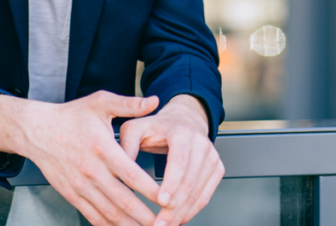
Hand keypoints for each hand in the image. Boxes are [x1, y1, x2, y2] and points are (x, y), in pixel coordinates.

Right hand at [0, 91, 162, 225]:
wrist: (37, 131)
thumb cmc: (72, 116)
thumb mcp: (101, 102)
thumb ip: (129, 104)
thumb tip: (155, 101)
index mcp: (102, 148)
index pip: (130, 174)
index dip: (150, 189)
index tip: (167, 199)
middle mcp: (91, 170)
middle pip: (122, 199)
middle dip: (144, 215)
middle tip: (164, 222)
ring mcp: (80, 185)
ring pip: (108, 212)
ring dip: (129, 224)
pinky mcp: (72, 194)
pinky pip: (92, 215)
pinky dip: (108, 225)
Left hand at [119, 95, 222, 225]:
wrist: (184, 120)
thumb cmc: (158, 127)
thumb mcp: (136, 128)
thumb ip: (126, 145)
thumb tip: (119, 170)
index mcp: (182, 132)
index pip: (179, 161)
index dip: (171, 183)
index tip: (161, 202)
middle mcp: (201, 144)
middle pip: (189, 181)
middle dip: (174, 208)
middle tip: (158, 224)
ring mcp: (212, 157)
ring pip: (198, 192)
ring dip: (182, 213)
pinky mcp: (217, 168)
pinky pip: (205, 195)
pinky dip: (192, 211)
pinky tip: (178, 219)